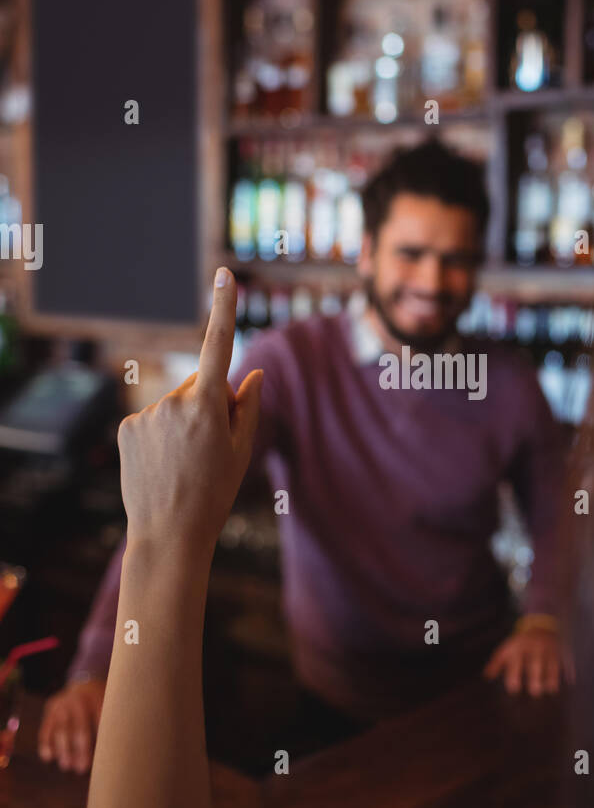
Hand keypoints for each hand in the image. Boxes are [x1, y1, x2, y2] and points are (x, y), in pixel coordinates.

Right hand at [38, 678, 105, 772]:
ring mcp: (63, 703)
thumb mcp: (110, 706)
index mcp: (99, 699)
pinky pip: (46, 727)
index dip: (100, 741)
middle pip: (80, 726)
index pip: (100, 721)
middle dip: (80, 749)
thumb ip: (111, 725)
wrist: (84, 684)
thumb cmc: (102, 704)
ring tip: (66, 766)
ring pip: (61, 728)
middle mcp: (80, 700)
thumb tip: (114, 753)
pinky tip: (48, 757)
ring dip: (63, 749)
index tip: (102, 759)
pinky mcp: (51, 708)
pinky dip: (46, 743)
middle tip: (82, 768)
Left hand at [117, 268, 262, 553]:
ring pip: (175, 406)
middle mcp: (174, 401)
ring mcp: (147, 414)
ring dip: (183, 424)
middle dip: (209, 406)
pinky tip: (163, 465)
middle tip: (211, 450)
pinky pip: (153, 420)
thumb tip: (251, 373)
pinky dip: (160, 436)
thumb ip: (248, 406)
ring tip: (185, 464)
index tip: (224, 274)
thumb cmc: (215, 493)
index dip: (223, 307)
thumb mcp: (242, 451)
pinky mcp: (128, 427)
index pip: (219, 345)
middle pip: (200, 387)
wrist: (169, 533)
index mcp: (208, 404)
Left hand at [483, 627, 570, 696]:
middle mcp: (535, 647)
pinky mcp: (561, 649)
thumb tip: (486, 676)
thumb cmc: (520, 642)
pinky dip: (568, 669)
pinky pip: (565, 659)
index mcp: (519, 647)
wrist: (540, 625)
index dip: (514, 675)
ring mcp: (549, 648)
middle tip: (534, 692)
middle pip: (535, 663)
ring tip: (551, 689)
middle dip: (535, 677)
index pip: (516, 661)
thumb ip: (496, 663)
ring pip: (552, 662)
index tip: (514, 689)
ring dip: (552, 676)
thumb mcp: (506, 648)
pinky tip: (569, 681)